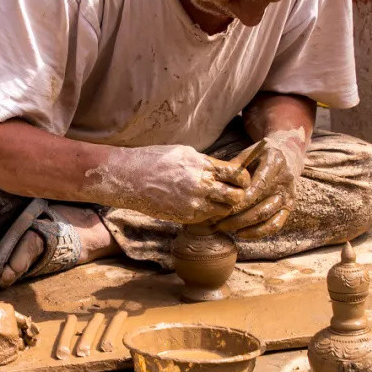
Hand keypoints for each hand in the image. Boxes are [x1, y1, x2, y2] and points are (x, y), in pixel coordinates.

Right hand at [83, 144, 250, 224]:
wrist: (128, 178)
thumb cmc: (154, 160)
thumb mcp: (184, 153)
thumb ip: (205, 163)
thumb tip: (224, 169)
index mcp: (202, 165)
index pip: (238, 175)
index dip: (243, 179)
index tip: (239, 180)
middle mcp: (201, 185)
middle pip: (236, 197)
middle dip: (237, 196)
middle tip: (232, 194)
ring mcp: (193, 203)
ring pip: (223, 211)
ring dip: (223, 207)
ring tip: (215, 201)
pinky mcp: (184, 216)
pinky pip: (207, 218)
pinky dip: (208, 214)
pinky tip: (200, 207)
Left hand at [212, 141, 298, 238]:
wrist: (287, 155)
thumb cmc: (260, 155)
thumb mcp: (248, 153)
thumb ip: (235, 167)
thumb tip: (216, 181)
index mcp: (275, 163)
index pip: (258, 186)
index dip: (240, 199)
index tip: (221, 205)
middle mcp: (285, 181)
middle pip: (261, 205)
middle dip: (237, 217)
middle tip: (217, 222)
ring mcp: (288, 196)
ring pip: (266, 216)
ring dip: (243, 225)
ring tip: (224, 227)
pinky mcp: (289, 207)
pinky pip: (275, 225)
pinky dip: (258, 232)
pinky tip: (241, 233)